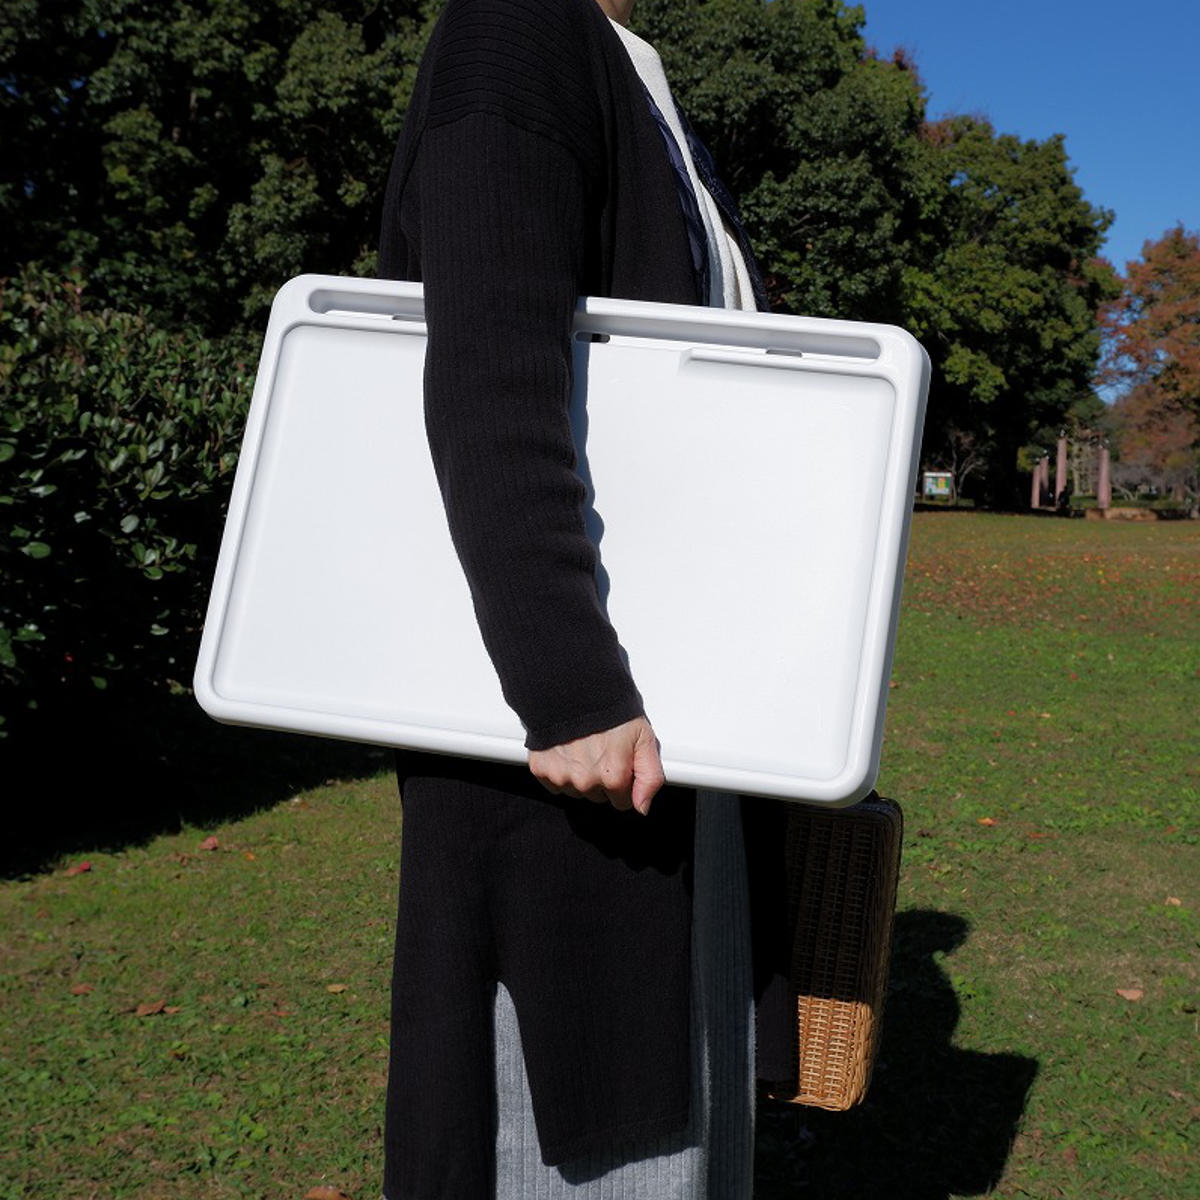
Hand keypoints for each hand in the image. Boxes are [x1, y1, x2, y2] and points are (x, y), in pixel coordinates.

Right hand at [529, 716, 664, 814]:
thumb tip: (642, 808)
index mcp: (613, 777)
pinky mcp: (541, 769)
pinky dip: (561, 769)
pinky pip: (554, 782)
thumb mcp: (644, 738)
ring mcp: (561, 776)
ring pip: (576, 790)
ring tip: (584, 746)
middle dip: (602, 777)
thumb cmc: (611, 711)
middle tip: (602, 748)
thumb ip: (650, 776)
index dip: (624, 781)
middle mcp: (586, 782)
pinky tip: (567, 749)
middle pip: (598, 796)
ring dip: (580, 774)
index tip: (620, 760)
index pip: (622, 802)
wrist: (574, 687)